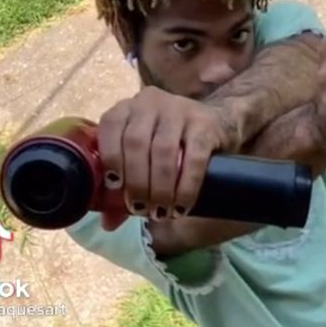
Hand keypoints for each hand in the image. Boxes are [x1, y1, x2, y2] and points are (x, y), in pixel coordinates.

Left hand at [97, 87, 238, 217]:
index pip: (111, 127)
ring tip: (161, 212)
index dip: (110, 157)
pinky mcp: (205, 125)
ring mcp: (179, 110)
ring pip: (163, 151)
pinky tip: (181, 207)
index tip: (116, 187)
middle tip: (141, 208)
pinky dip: (186, 187)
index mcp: (127, 108)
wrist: (217, 124)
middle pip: (136, 143)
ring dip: (160, 188)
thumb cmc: (170, 144)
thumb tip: (108, 224)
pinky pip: (194, 159)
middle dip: (137, 182)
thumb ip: (124, 186)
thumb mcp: (143, 157)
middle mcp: (150, 102)